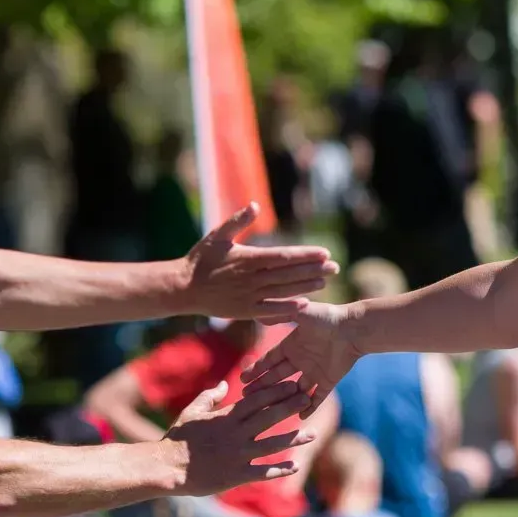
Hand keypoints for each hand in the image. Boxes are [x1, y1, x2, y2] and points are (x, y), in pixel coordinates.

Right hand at [160, 379, 316, 495]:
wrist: (166, 467)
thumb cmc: (177, 439)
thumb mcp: (191, 412)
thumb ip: (209, 397)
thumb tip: (224, 383)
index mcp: (226, 417)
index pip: (256, 399)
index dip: (276, 391)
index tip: (293, 383)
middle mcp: (235, 433)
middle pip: (269, 417)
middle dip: (290, 406)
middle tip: (309, 398)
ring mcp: (237, 454)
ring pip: (271, 444)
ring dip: (293, 439)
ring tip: (313, 433)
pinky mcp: (236, 474)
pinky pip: (262, 471)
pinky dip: (280, 470)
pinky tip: (296, 467)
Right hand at [182, 202, 339, 318]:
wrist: (181, 288)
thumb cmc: (200, 260)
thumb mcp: (217, 236)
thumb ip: (238, 221)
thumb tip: (255, 205)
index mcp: (248, 258)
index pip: (284, 256)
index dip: (305, 255)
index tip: (325, 253)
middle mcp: (251, 278)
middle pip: (289, 274)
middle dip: (314, 270)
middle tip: (335, 268)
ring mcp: (249, 296)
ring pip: (284, 291)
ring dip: (306, 287)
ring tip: (325, 282)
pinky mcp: (245, 311)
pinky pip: (270, 311)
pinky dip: (288, 308)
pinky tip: (304, 304)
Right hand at [240, 302, 362, 413]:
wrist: (353, 328)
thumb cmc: (327, 317)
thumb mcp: (300, 312)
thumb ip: (280, 314)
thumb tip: (256, 312)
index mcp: (292, 345)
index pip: (269, 359)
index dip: (257, 368)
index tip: (242, 378)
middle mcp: (301, 359)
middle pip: (278, 376)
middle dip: (262, 386)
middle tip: (245, 397)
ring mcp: (314, 371)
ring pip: (294, 389)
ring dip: (282, 399)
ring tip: (265, 411)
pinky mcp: (328, 380)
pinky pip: (317, 397)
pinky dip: (310, 407)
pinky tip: (299, 417)